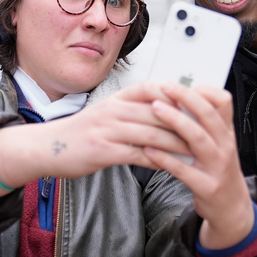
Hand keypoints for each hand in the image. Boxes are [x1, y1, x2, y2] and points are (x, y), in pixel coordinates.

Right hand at [0, 82, 190, 189]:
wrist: (46, 148)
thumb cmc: (79, 133)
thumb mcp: (106, 114)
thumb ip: (132, 111)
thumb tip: (162, 111)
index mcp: (117, 99)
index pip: (154, 89)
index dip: (179, 95)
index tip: (202, 104)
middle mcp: (114, 110)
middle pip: (159, 111)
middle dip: (186, 121)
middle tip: (210, 130)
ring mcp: (108, 130)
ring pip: (153, 133)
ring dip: (178, 143)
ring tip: (198, 152)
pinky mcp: (104, 151)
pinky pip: (138, 155)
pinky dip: (159, 160)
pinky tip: (173, 166)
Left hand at [142, 82, 254, 249]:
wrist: (231, 208)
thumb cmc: (218, 172)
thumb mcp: (219, 146)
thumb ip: (204, 126)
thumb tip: (181, 99)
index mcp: (227, 133)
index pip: (223, 103)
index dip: (204, 90)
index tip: (183, 83)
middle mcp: (225, 147)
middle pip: (207, 116)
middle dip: (185, 98)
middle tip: (164, 87)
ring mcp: (217, 167)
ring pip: (197, 139)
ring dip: (175, 121)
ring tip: (154, 109)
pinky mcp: (206, 186)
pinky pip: (183, 169)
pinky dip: (165, 158)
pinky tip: (149, 149)